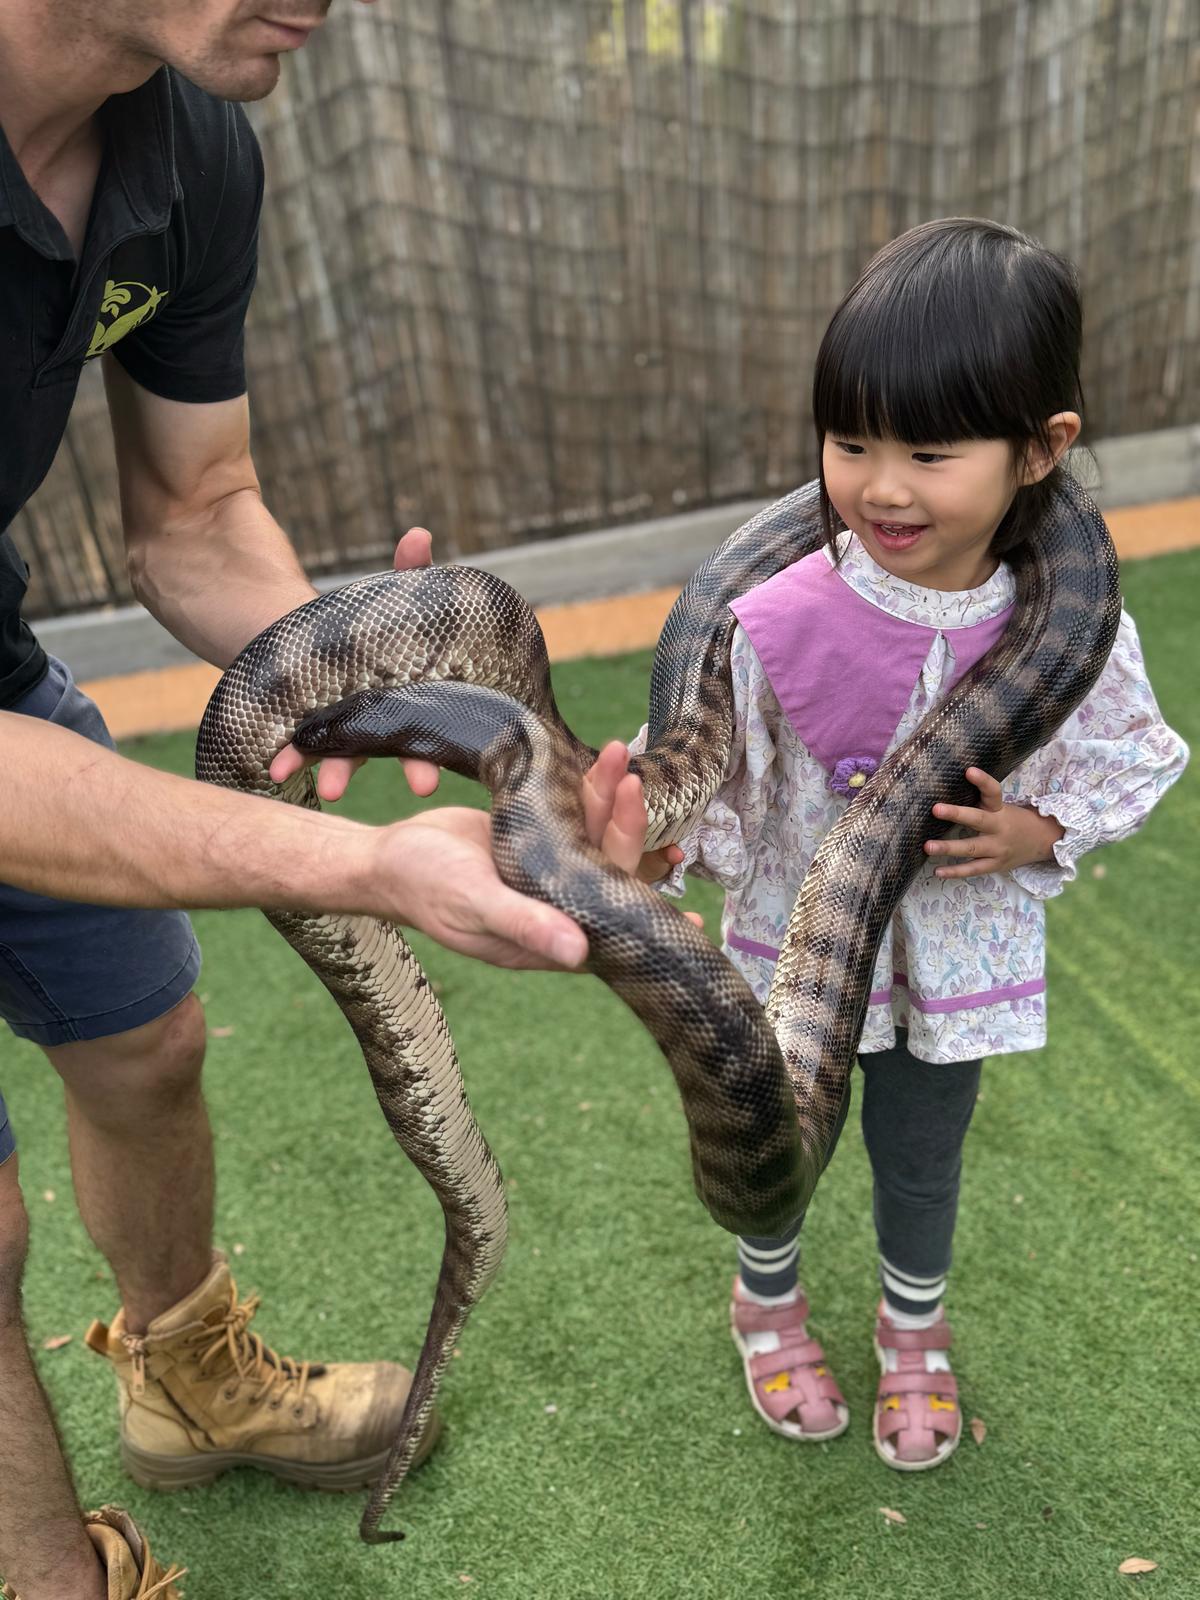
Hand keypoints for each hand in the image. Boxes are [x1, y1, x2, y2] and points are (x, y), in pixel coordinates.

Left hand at [269, 526, 441, 799]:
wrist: (306, 634)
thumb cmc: (366, 624)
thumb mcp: (389, 597)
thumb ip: (408, 573)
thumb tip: (418, 534)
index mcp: (408, 695)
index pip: (423, 726)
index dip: (423, 756)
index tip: (426, 782)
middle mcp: (380, 721)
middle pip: (389, 746)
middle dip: (399, 767)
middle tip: (416, 788)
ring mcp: (343, 726)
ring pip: (343, 753)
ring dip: (335, 770)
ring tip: (325, 787)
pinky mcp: (305, 722)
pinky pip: (301, 743)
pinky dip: (290, 755)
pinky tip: (272, 769)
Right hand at [378, 746, 698, 966]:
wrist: (387, 858)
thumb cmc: (425, 888)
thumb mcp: (474, 903)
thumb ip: (526, 925)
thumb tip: (580, 954)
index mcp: (549, 935)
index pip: (611, 924)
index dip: (647, 914)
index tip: (687, 909)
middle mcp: (557, 905)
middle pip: (608, 868)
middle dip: (623, 826)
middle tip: (628, 781)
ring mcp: (548, 872)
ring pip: (593, 837)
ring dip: (608, 800)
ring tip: (615, 755)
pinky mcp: (537, 841)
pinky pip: (572, 817)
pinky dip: (588, 793)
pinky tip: (604, 765)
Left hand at [925, 767, 1064, 878]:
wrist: (1043, 841)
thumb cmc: (1013, 820)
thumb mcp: (1000, 807)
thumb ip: (980, 800)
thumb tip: (946, 787)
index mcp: (1000, 809)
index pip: (993, 792)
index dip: (983, 781)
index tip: (969, 770)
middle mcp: (999, 828)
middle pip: (978, 820)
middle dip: (957, 814)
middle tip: (936, 809)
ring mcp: (998, 849)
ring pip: (972, 849)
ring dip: (949, 848)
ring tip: (928, 846)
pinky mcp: (995, 865)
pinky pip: (974, 870)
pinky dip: (955, 872)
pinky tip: (938, 871)